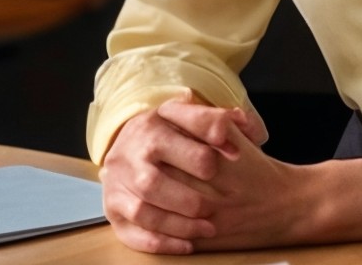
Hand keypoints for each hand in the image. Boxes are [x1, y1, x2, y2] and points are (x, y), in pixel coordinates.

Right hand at [99, 96, 266, 254]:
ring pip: (144, 209)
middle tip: (214, 204)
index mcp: (156, 119)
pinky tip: (188, 244)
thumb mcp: (193, 117)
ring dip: (179, 224)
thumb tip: (247, 125)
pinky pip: (133, 232)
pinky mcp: (114, 207)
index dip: (215, 137)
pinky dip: (162, 241)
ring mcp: (118, 180)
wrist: (131, 144)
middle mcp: (132, 148)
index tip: (236, 154)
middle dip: (190, 196)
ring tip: (208, 228)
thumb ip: (222, 119)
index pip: (186, 126)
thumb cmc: (172, 133)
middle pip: (155, 177)